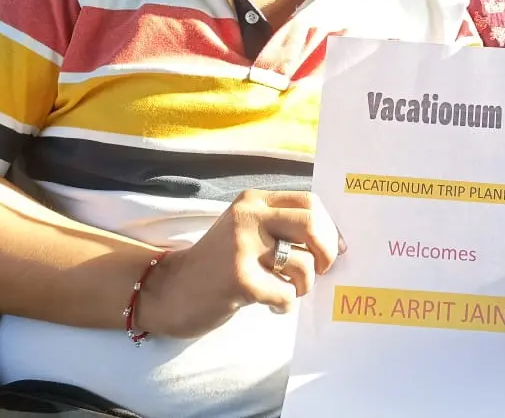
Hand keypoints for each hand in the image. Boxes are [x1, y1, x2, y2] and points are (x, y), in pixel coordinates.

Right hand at [139, 189, 344, 337]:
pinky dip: (285, 304)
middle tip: (320, 271)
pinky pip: (286, 293)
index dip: (329, 227)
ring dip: (304, 285)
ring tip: (287, 290)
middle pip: (311, 225)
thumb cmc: (217, 264)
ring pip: (303, 263)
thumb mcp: (247, 231)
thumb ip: (281, 227)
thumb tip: (335, 243)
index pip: (309, 202)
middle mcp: (249, 217)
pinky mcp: (239, 279)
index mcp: (253, 201)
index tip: (333, 249)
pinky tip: (270, 304)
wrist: (170, 291)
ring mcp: (242, 246)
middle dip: (326, 252)